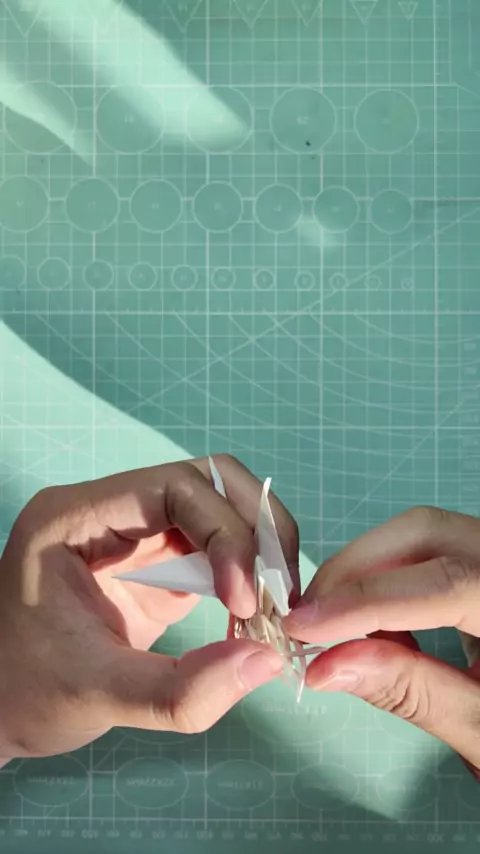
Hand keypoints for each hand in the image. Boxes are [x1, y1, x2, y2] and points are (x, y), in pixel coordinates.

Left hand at [0, 455, 297, 759]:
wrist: (0, 708)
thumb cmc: (26, 694)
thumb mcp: (96, 696)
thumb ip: (181, 690)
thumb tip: (267, 660)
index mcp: (75, 516)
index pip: (174, 487)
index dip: (224, 533)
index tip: (243, 599)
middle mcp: (110, 510)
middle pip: (207, 483)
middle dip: (254, 531)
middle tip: (279, 592)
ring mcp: (136, 533)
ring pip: (220, 508)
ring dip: (258, 550)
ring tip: (274, 605)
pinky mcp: (156, 563)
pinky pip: (216, 548)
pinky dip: (245, 576)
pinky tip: (253, 615)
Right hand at [284, 506, 479, 776]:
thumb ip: (411, 692)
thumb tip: (325, 665)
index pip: (448, 583)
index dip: (368, 601)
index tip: (305, 626)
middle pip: (427, 535)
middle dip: (358, 570)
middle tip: (309, 620)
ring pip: (424, 535)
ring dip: (368, 572)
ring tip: (335, 627)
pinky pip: (430, 553)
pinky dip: (389, 580)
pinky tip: (376, 626)